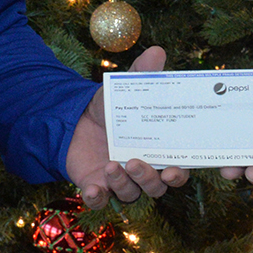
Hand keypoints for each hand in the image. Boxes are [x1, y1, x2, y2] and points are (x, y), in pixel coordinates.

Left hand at [68, 45, 190, 207]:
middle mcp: (144, 169)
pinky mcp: (97, 187)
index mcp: (158, 150)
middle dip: (150, 180)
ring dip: (124, 184)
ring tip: (112, 165)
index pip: (177, 169)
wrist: (73, 120)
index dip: (178, 174)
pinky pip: (101, 201)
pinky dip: (98, 198)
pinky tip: (92, 188)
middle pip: (157, 186)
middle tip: (137, 164)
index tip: (173, 170)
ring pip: (131, 194)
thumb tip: (157, 51)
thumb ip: (141, 74)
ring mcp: (120, 181)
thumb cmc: (109, 108)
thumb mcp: (125, 89)